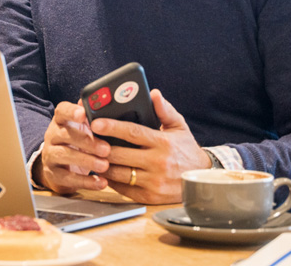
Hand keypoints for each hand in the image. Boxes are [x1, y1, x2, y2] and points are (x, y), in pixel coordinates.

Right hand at [35, 101, 111, 193]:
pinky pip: (68, 178)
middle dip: (86, 141)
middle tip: (106, 149)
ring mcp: (50, 155)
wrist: (61, 167)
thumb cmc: (78, 143)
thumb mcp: (84, 128)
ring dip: (86, 160)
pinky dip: (86, 181)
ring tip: (105, 165)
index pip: (62, 111)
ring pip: (64, 155)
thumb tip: (99, 102)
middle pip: (64, 134)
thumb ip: (92, 117)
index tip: (83, 114)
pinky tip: (101, 182)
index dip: (71, 111)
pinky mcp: (54, 174)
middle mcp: (52, 136)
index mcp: (61, 121)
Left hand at [94, 89, 210, 203]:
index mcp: (163, 143)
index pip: (133, 132)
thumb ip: (165, 110)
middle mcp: (158, 163)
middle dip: (100, 147)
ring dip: (101, 164)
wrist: (203, 180)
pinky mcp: (149, 197)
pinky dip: (110, 179)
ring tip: (92, 155)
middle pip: (119, 154)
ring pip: (117, 173)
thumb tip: (153, 94)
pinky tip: (104, 170)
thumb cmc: (186, 150)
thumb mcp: (179, 128)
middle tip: (86, 140)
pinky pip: (122, 188)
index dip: (112, 127)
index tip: (95, 123)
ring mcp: (153, 182)